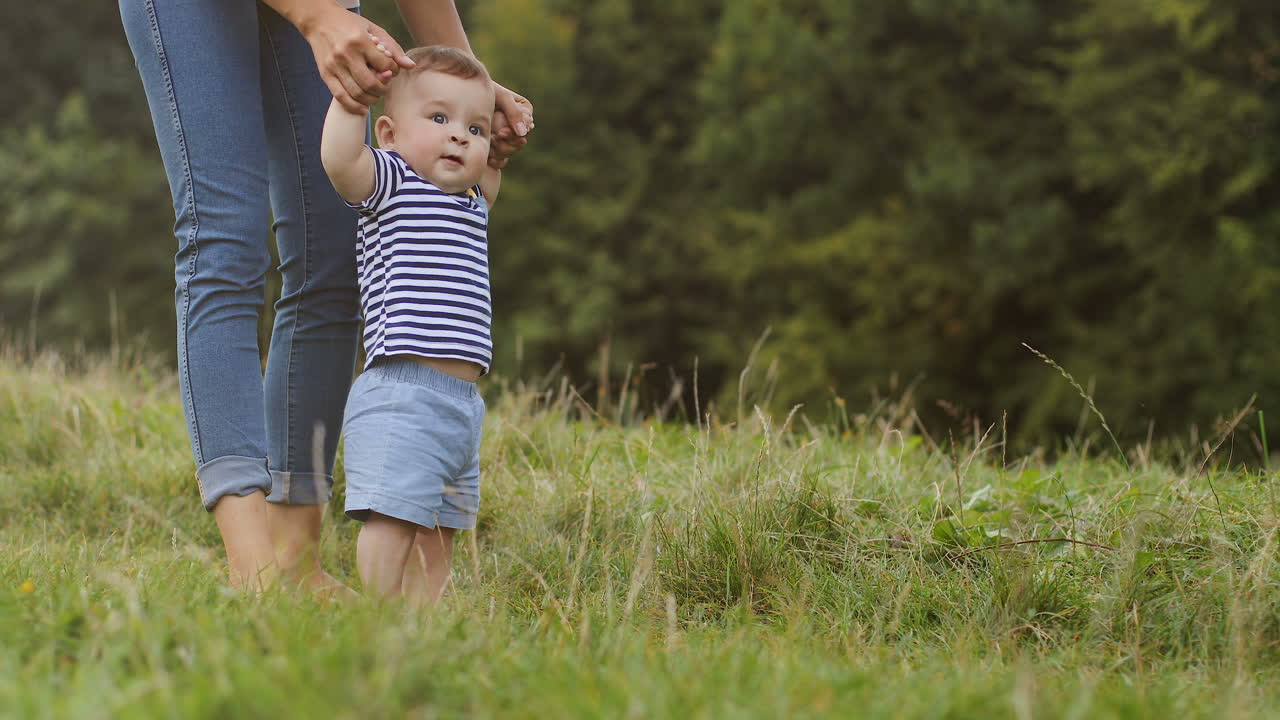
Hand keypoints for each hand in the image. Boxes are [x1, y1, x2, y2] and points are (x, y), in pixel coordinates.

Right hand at [301, 6, 415, 111]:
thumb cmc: (348, 24)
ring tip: (375, 95)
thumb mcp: (373, 29)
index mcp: (360, 41)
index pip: (384, 65)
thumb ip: (392, 47)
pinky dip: (354, 107)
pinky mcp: (325, 74)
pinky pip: (341, 97)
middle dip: (383, 90)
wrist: (318, 20)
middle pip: (371, 84)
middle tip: (385, 86)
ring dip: (371, 99)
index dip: (393, 71)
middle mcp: (346, 55)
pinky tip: (363, 109)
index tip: (392, 70)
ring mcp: (334, 66)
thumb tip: (410, 66)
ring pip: (357, 94)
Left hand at [489, 83, 533, 168]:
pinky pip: (502, 160)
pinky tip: (488, 156)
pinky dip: (495, 160)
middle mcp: (517, 125)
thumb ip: (514, 112)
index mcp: (523, 111)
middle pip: (519, 142)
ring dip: (500, 149)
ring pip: (510, 152)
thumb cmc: (481, 91)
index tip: (500, 132)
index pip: (526, 127)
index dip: (514, 132)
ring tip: (488, 141)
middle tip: (494, 137)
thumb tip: (524, 132)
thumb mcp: (501, 97)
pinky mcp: (495, 147)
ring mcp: (505, 137)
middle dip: (507, 142)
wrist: (460, 97)